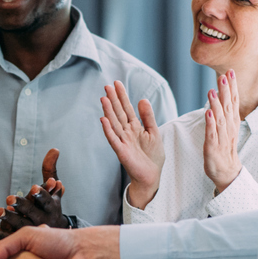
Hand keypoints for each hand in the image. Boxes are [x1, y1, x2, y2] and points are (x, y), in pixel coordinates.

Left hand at [0, 149, 67, 242]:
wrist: (52, 238)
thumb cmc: (48, 205)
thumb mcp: (52, 188)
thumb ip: (50, 170)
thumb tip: (54, 148)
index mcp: (51, 207)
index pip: (46, 200)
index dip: (41, 194)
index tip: (34, 188)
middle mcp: (42, 220)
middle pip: (32, 212)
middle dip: (22, 205)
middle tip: (10, 198)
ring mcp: (32, 231)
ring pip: (20, 225)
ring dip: (9, 218)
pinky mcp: (22, 241)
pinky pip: (10, 237)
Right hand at [99, 81, 163, 209]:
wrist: (152, 175)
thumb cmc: (153, 156)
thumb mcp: (154, 132)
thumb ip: (148, 117)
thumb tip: (142, 99)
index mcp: (135, 127)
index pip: (127, 108)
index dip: (122, 96)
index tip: (116, 83)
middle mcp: (126, 132)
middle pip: (118, 113)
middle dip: (113, 100)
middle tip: (107, 86)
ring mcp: (123, 141)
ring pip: (114, 123)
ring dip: (108, 111)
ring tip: (103, 98)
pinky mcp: (121, 151)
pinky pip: (113, 139)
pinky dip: (108, 129)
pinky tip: (103, 119)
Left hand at [204, 71, 241, 194]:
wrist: (226, 171)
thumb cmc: (225, 147)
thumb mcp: (227, 127)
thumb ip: (225, 112)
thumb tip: (223, 95)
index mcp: (232, 122)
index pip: (233, 101)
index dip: (232, 87)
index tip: (230, 72)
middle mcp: (229, 127)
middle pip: (228, 106)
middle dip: (226, 90)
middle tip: (223, 75)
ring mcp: (221, 137)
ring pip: (220, 118)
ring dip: (216, 105)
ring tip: (212, 91)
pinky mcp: (213, 146)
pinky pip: (212, 134)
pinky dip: (210, 123)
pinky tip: (208, 113)